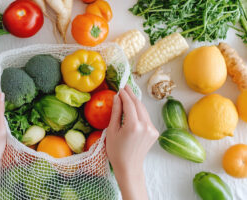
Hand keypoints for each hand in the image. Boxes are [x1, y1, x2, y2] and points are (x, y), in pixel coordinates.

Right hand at [106, 85, 158, 199]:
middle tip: (125, 87)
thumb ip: (116, 112)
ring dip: (136, 102)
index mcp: (133, 126)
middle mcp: (145, 126)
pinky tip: (133, 109)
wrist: (129, 167)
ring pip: (143, 110)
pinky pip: (146, 118)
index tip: (120, 88)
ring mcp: (152, 129)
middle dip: (131, 95)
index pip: (129, 104)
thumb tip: (117, 97)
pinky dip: (140, 111)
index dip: (124, 94)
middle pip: (138, 104)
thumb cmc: (116, 151)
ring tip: (128, 95)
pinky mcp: (154, 132)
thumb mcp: (112, 131)